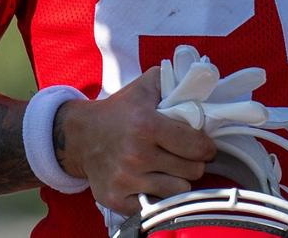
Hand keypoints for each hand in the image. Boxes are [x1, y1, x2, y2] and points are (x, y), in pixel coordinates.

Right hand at [56, 66, 216, 213]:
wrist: (81, 136)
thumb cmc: (120, 111)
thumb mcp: (145, 86)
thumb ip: (174, 81)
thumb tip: (200, 84)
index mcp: (146, 125)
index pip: (196, 146)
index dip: (206, 146)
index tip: (203, 145)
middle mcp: (136, 154)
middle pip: (192, 171)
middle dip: (193, 162)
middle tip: (184, 155)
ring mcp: (126, 180)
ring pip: (178, 191)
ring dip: (178, 180)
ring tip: (168, 167)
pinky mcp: (116, 199)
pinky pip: (156, 205)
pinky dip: (158, 195)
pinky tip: (151, 180)